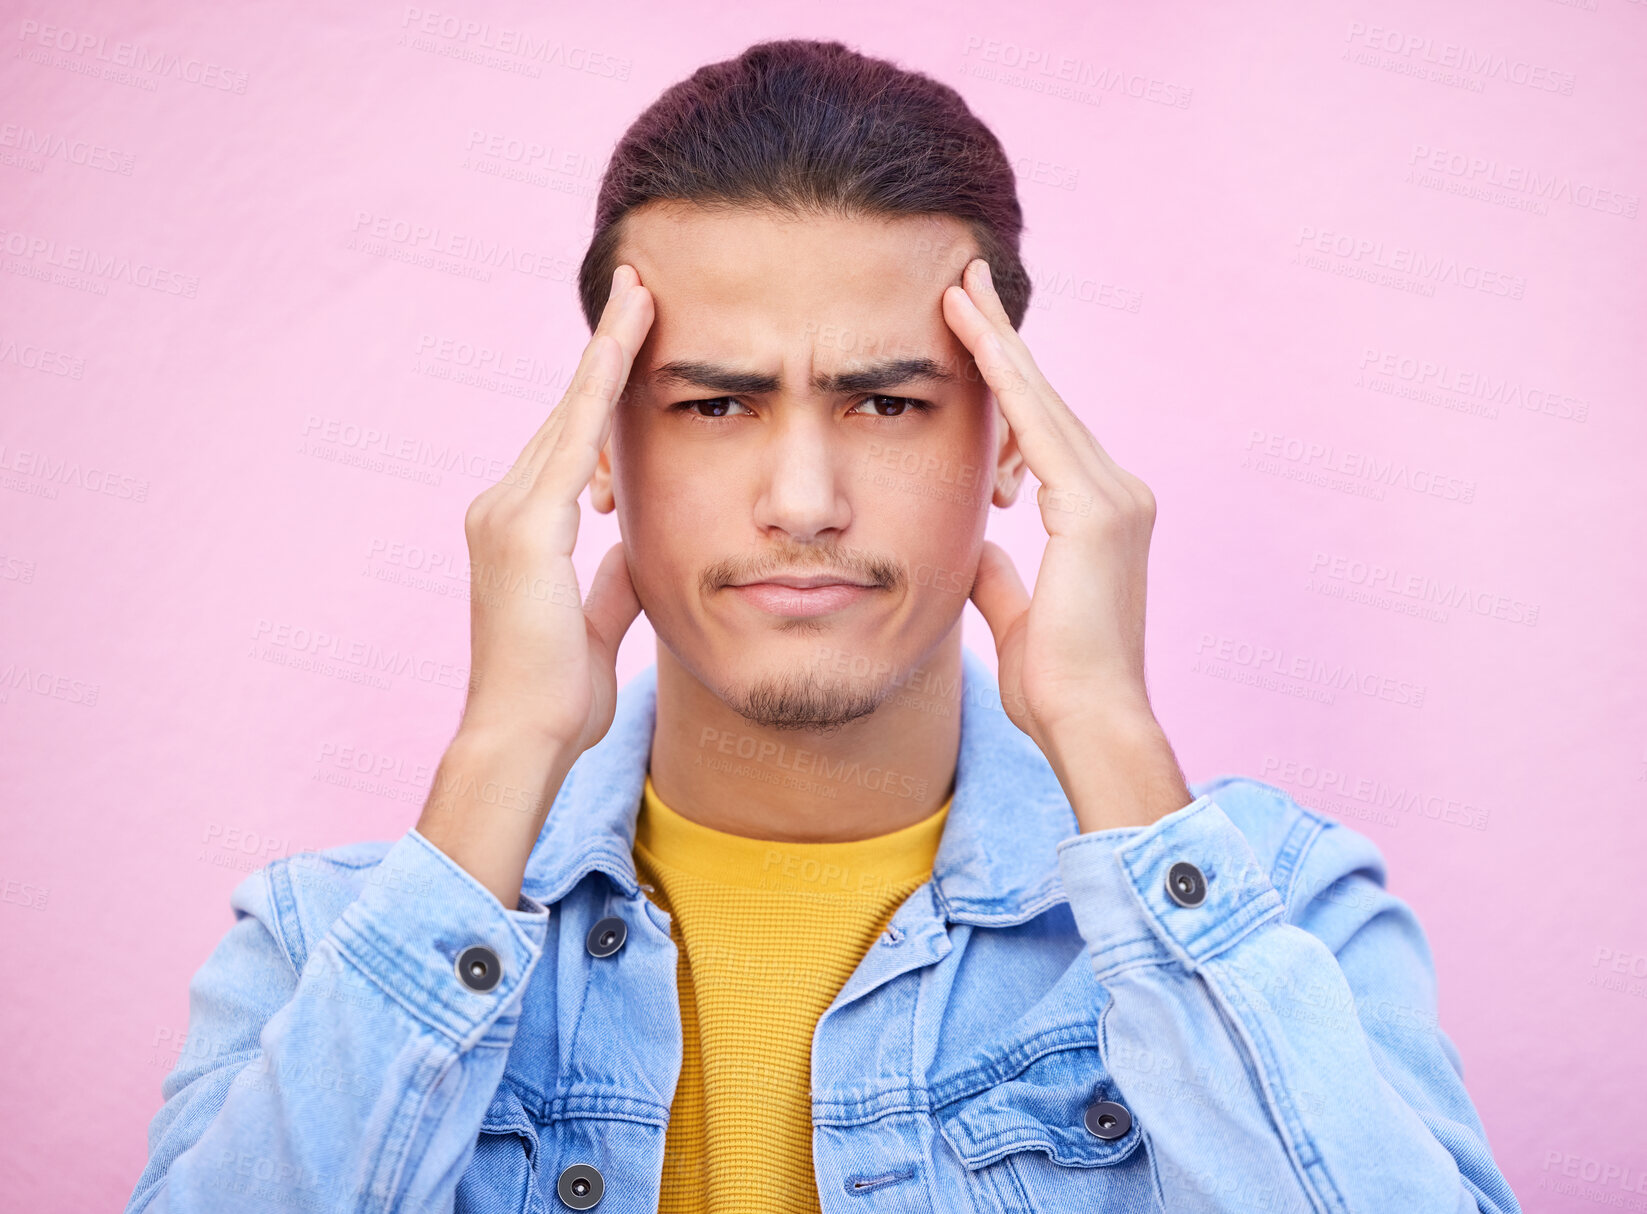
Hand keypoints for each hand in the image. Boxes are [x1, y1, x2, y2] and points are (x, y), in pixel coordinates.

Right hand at [457, 263, 652, 757]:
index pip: (570, 443)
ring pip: (570, 412)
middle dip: (606, 347)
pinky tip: (628, 340)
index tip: (634, 341)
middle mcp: (502, 506)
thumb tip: (633, 545)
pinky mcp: (524, 526)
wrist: (524, 739)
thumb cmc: (557, 697)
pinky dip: (602, 385)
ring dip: (608, 348)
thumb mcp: (597, 622)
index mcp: (520, 530)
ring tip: (644, 292)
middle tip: (640, 285)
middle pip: (568, 412)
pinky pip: (573, 438)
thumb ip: (611, 577)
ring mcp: (506, 512)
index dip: (602, 389)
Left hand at [943, 258, 1189, 829]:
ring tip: (955, 290)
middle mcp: (1117, 494)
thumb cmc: (1054, 685)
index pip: (1043, 432)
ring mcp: (1113, 497)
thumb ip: (1000, 575)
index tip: (973, 337)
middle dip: (1002, 341)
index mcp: (1098, 517)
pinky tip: (971, 336)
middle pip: (1046, 402)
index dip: (1007, 383)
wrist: (1087, 724)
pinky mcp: (1096, 509)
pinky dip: (1003, 377)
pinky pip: (1038, 425)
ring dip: (996, 344)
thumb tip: (976, 547)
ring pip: (1042, 402)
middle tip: (963, 281)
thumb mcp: (1015, 615)